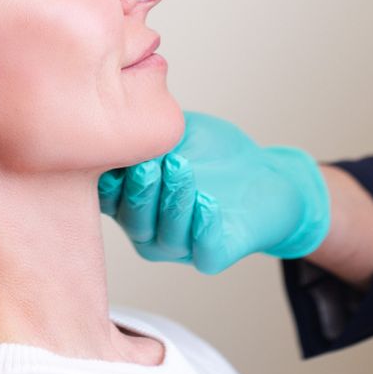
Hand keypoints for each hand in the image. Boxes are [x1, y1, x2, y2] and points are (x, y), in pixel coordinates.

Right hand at [98, 111, 330, 274]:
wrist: (266, 173)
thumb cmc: (214, 152)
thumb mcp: (177, 132)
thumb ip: (149, 131)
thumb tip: (122, 117)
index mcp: (129, 199)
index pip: (107, 196)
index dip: (107, 179)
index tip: (116, 152)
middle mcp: (147, 228)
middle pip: (133, 219)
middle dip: (139, 192)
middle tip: (148, 165)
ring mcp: (179, 246)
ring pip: (167, 234)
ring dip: (172, 201)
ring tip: (181, 167)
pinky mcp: (214, 255)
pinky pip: (205, 250)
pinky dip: (204, 227)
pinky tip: (207, 202)